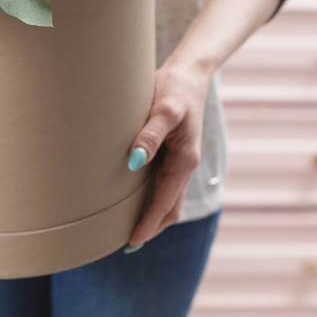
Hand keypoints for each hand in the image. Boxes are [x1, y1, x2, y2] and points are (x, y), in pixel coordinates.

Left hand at [126, 59, 210, 248]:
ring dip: (153, 215)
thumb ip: (150, 134)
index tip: (132, 242)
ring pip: (168, 197)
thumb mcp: (164, 108)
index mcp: (185, 160)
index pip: (165, 202)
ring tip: (130, 229)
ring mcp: (181, 159)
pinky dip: (154, 198)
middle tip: (127, 245)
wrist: (189, 71)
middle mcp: (185, 164)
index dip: (149, 223)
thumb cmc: (175, 87)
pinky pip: (164, 183)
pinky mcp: (173, 151)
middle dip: (151, 227)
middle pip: (170, 206)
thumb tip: (134, 161)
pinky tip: (136, 198)